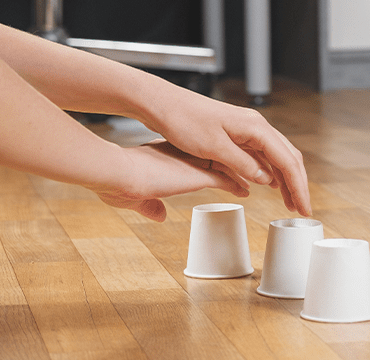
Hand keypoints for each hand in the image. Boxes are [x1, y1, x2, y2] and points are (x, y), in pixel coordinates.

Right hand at [90, 140, 250, 221]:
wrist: (119, 171)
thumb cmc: (117, 181)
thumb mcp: (133, 196)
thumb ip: (148, 206)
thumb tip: (159, 216)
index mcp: (168, 153)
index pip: (197, 156)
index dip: (209, 161)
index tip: (218, 166)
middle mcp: (185, 155)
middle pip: (217, 157)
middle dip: (233, 164)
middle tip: (246, 171)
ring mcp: (194, 162)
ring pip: (226, 165)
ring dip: (240, 174)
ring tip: (252, 182)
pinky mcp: (199, 174)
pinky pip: (226, 177)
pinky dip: (238, 184)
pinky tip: (247, 190)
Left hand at [134, 90, 310, 216]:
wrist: (163, 104)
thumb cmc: (184, 121)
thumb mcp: (213, 148)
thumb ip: (243, 164)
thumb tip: (267, 180)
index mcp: (255, 128)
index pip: (287, 161)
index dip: (298, 187)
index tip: (304, 208)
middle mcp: (256, 126)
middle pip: (288, 158)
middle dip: (297, 185)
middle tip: (301, 210)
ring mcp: (247, 129)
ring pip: (276, 157)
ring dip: (285, 180)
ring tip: (289, 202)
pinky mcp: (236, 134)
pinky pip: (261, 155)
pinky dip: (269, 172)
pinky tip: (270, 185)